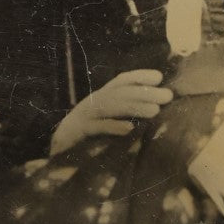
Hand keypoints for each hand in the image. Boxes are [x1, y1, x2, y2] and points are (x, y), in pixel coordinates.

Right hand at [50, 69, 172, 155]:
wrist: (56, 148)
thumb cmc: (87, 134)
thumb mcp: (105, 118)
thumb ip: (124, 111)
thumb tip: (155, 108)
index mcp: (101, 96)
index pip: (121, 80)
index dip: (139, 76)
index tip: (159, 77)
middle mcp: (93, 101)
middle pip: (120, 92)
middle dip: (144, 92)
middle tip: (167, 96)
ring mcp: (84, 115)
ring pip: (111, 106)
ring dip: (134, 107)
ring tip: (155, 111)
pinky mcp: (77, 132)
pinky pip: (96, 127)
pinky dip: (113, 126)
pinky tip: (129, 129)